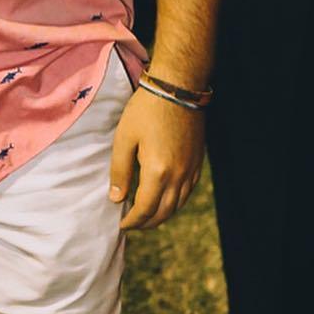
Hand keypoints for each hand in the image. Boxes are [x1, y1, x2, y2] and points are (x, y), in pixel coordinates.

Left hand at [108, 83, 204, 229]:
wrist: (178, 89)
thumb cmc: (146, 110)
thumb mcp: (124, 137)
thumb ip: (120, 170)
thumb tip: (116, 198)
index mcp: (158, 172)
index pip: (145, 209)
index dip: (133, 220)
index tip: (121, 224)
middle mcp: (178, 177)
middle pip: (163, 212)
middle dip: (147, 223)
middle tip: (132, 224)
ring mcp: (191, 171)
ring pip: (178, 205)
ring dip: (162, 215)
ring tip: (146, 216)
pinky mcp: (197, 163)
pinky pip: (187, 192)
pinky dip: (175, 202)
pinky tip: (165, 199)